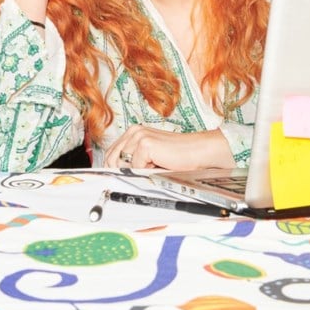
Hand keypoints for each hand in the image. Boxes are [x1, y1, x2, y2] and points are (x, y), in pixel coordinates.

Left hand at [103, 124, 235, 169]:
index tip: (115, 178)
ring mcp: (138, 136)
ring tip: (152, 169)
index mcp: (133, 132)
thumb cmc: (177, 156)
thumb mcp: (149, 157)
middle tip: (135, 178)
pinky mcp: (145, 144)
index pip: (111, 152)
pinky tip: (158, 166)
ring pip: (122, 163)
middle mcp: (134, 131)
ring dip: (136, 171)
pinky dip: (145, 172)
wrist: (197, 151)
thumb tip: (115, 173)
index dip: (112, 167)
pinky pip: (135, 166)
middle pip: (111, 158)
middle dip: (120, 171)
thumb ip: (133, 160)